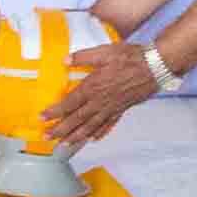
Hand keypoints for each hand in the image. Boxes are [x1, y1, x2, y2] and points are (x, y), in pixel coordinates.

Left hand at [34, 34, 162, 154]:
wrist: (155, 67)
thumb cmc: (131, 58)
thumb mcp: (104, 52)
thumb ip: (83, 57)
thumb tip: (66, 60)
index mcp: (92, 87)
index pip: (68, 104)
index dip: (54, 112)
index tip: (42, 118)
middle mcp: (100, 102)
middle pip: (76, 120)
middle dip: (59, 130)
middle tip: (47, 137)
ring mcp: (111, 108)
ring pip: (90, 127)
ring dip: (75, 137)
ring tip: (64, 144)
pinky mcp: (121, 110)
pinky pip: (108, 125)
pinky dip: (99, 133)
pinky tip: (92, 139)